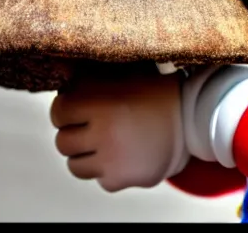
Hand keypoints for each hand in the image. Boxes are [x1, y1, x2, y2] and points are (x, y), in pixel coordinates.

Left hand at [50, 71, 187, 191]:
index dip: (67, 111)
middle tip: (94, 127)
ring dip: (87, 155)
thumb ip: (89, 74)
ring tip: (107, 142)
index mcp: (100, 100)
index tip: (79, 110)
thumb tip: (57, 67)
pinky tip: (124, 154)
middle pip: (62, 142)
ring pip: (74, 165)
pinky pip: (98, 179)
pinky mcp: (121, 178)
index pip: (58, 112)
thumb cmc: (153, 91)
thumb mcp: (123, 73)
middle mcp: (103, 130)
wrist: (190, 118)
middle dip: (74, 134)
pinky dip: (107, 169)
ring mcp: (111, 157)